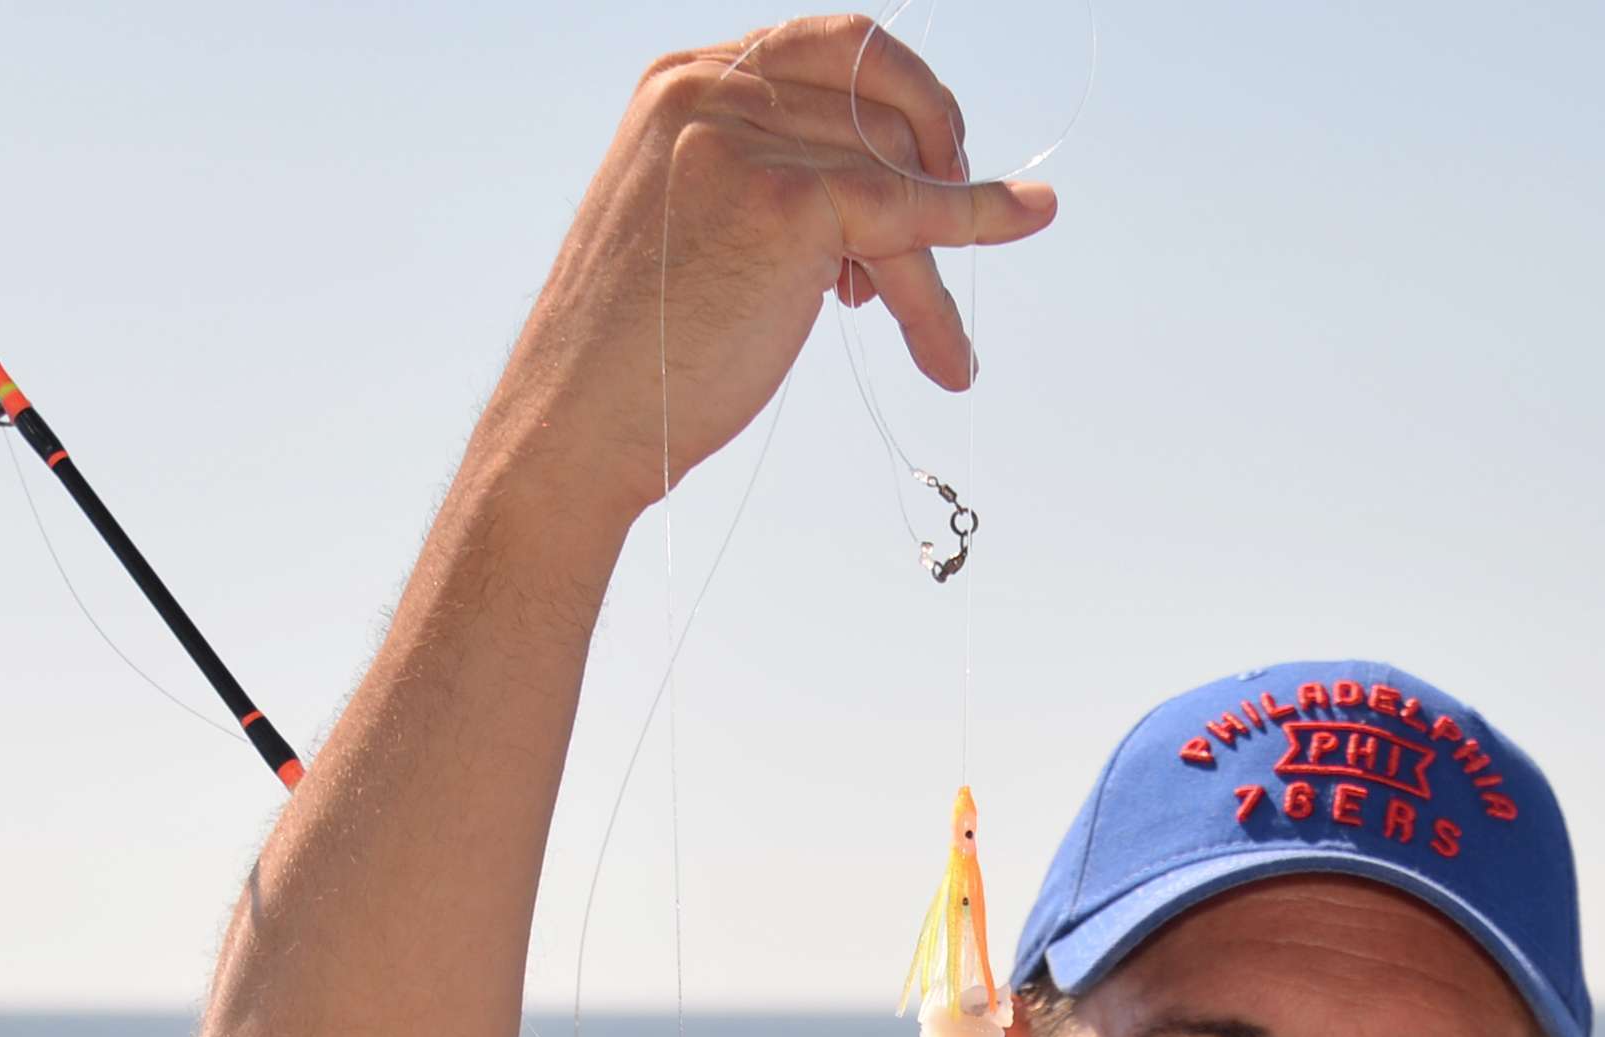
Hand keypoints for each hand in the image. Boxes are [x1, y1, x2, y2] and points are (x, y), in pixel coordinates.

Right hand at [480, 17, 1059, 528]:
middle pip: (880, 102)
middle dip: (933, 166)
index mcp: (685, 80)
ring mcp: (743, 139)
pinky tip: (1025, 219)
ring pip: (899, 170)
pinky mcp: (783, 204)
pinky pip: (911, 209)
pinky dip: (977, 221)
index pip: (834, 48)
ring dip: (932, 261)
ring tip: (936, 342)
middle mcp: (709, 88)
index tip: (932, 166)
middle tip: (944, 239)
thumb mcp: (696, 216)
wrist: (578, 420)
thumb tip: (892, 176)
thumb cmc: (640, 347)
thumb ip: (773, 169)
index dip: (903, 101)